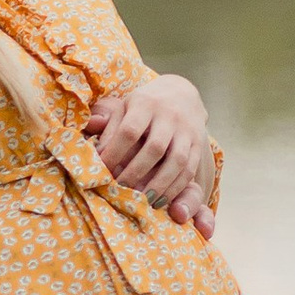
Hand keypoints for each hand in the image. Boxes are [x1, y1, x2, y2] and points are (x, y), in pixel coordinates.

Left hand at [84, 73, 215, 233]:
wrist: (181, 94)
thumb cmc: (144, 106)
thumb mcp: (124, 108)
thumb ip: (109, 128)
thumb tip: (95, 153)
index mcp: (145, 103)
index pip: (129, 131)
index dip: (114, 153)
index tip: (102, 171)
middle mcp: (169, 115)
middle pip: (154, 147)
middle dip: (136, 172)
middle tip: (121, 190)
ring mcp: (187, 129)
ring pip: (177, 160)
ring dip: (159, 184)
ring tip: (143, 201)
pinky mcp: (198, 143)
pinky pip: (190, 168)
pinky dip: (175, 187)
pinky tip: (161, 200)